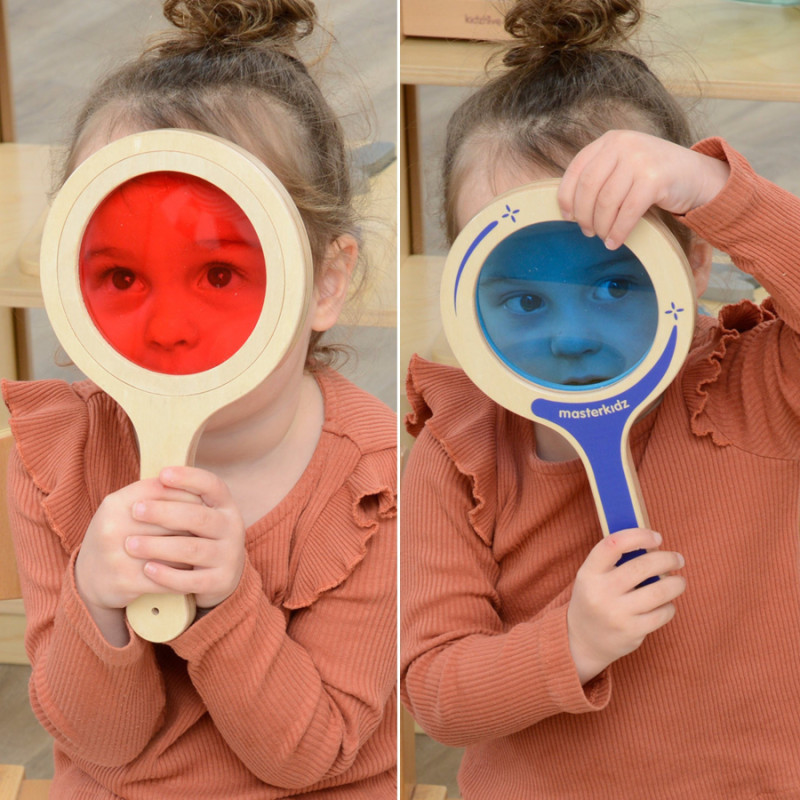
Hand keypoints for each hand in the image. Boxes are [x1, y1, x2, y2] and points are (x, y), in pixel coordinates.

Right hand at [76, 477, 203, 613]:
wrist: (88, 578)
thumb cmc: (118, 535)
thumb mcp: (127, 509)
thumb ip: (156, 494)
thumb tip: (198, 489)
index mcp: (116, 502)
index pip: (164, 490)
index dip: (190, 496)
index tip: (206, 503)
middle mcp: (113, 526)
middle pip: (171, 520)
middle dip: (194, 525)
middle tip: (211, 529)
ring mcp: (116, 555)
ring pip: (172, 549)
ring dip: (192, 551)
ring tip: (205, 549)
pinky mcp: (124, 581)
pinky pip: (166, 576)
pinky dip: (182, 575)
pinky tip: (193, 572)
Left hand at [124, 466, 245, 609]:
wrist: (221, 577)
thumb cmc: (198, 537)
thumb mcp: (196, 514)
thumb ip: (178, 500)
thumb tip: (150, 482)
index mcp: (225, 505)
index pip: (212, 485)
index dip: (189, 478)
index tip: (162, 474)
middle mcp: (232, 528)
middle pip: (198, 517)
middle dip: (165, 513)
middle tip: (136, 510)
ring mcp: (228, 556)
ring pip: (192, 549)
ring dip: (159, 546)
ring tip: (130, 544)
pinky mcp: (221, 581)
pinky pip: (192, 580)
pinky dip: (167, 575)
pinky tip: (147, 569)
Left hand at [558, 130, 730, 249]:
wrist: (697, 175)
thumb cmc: (654, 176)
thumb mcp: (623, 165)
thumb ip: (600, 176)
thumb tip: (569, 209)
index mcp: (610, 140)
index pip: (576, 170)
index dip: (566, 197)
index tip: (567, 217)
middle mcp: (623, 145)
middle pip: (588, 188)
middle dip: (584, 215)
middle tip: (587, 232)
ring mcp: (640, 159)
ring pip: (606, 202)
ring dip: (601, 226)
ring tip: (603, 237)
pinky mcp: (655, 179)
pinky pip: (627, 212)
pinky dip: (618, 231)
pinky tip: (615, 241)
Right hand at [567, 528, 685, 684]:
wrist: (582, 641)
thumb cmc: (594, 599)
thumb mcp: (591, 577)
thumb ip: (614, 561)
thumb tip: (653, 545)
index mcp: (589, 573)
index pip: (613, 544)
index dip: (638, 536)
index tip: (657, 537)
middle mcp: (601, 592)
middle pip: (642, 567)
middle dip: (667, 559)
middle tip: (677, 559)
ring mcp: (616, 614)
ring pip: (658, 592)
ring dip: (676, 584)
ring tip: (679, 582)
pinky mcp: (632, 632)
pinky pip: (662, 614)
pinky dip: (669, 606)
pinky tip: (666, 604)